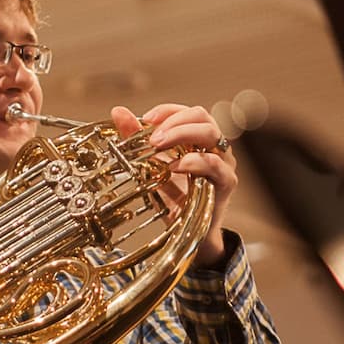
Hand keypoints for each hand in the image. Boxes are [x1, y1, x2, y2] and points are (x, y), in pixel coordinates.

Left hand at [111, 104, 235, 267]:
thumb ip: (137, 139)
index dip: (168, 110)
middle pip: (202, 117)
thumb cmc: (174, 197)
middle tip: (152, 138)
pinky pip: (215, 165)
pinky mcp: (225, 183)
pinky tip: (174, 167)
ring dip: (182, 134)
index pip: (189, 112)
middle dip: (174, 122)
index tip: (146, 119)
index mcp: (198, 140)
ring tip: (158, 146)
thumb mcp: (151, 166)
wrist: (189, 233)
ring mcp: (223, 163)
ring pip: (212, 134)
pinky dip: (193, 162)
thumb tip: (118, 112)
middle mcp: (214, 147)